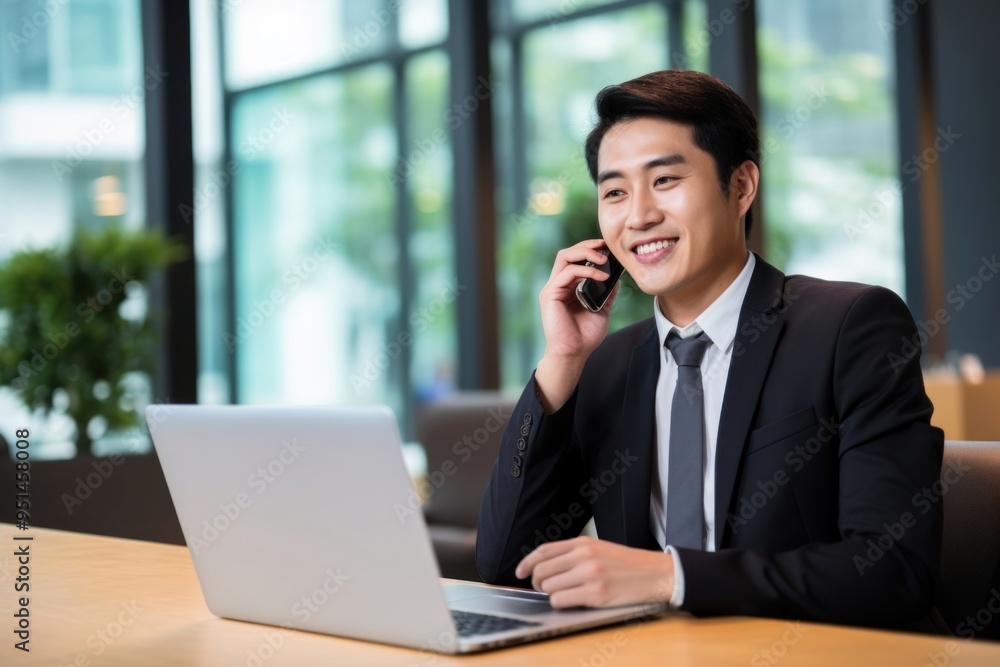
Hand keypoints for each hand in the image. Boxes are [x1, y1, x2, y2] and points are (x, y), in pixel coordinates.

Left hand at [515, 536, 672, 608]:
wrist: (655, 574)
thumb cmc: (627, 564)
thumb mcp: (599, 548)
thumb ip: (574, 554)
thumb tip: (546, 566)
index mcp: (583, 543)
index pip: (544, 551)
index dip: (526, 563)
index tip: (519, 572)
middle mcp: (584, 556)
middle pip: (542, 570)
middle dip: (537, 583)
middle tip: (543, 588)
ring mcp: (589, 575)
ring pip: (549, 587)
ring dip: (550, 594)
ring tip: (563, 594)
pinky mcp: (596, 594)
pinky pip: (561, 600)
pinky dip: (560, 603)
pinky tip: (571, 601)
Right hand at [535, 240, 620, 411]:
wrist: (574, 354)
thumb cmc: (585, 336)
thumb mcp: (601, 310)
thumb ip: (606, 294)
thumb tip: (616, 278)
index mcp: (567, 287)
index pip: (575, 260)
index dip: (589, 250)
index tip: (607, 249)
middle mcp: (558, 285)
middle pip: (567, 253)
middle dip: (586, 246)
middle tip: (605, 246)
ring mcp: (552, 289)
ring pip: (564, 257)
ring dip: (586, 254)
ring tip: (604, 259)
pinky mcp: (550, 294)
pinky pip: (567, 273)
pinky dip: (586, 271)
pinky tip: (601, 277)